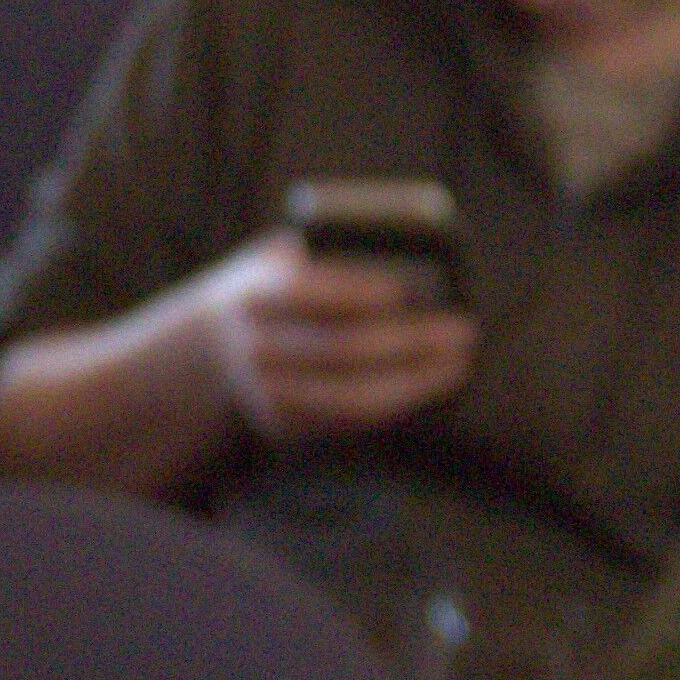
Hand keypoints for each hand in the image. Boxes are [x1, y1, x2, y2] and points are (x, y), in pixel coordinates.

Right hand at [189, 232, 474, 444]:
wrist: (217, 342)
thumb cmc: (278, 284)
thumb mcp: (291, 256)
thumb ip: (335, 260)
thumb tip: (418, 277)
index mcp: (253, 293)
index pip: (303, 293)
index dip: (351, 293)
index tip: (401, 291)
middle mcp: (253, 348)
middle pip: (340, 350)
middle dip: (408, 342)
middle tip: (462, 330)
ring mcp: (265, 393)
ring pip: (350, 396)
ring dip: (414, 382)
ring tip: (458, 363)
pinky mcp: (282, 424)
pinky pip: (348, 420)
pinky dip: (395, 403)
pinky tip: (429, 385)